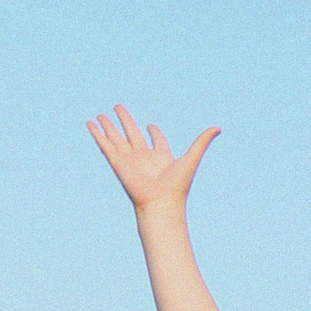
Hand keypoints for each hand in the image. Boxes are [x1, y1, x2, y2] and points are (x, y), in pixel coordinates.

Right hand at [87, 105, 216, 215]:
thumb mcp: (192, 157)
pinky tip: (91, 124)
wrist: (161, 203)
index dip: (154, 133)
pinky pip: (106, 146)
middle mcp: (144, 158)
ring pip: (116, 139)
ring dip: (108, 127)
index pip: (156, 141)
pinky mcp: (118, 164)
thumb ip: (202, 141)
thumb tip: (219, 128)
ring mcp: (130, 161)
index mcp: (161, 157)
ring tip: (99, 115)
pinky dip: (98, 135)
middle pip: (132, 134)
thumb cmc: (178, 185)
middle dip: (125, 121)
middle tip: (118, 107)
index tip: (151, 125)